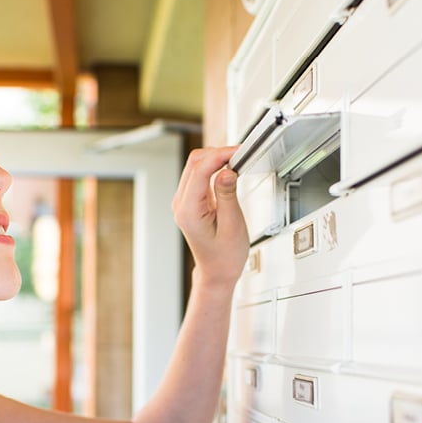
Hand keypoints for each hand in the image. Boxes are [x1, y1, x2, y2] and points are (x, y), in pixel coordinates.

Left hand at [171, 146, 248, 286]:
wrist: (217, 271)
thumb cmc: (225, 256)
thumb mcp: (232, 225)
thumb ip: (227, 196)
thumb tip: (226, 171)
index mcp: (188, 211)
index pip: (200, 170)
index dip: (220, 155)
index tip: (238, 151)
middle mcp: (181, 204)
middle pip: (194, 163)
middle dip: (217, 153)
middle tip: (240, 154)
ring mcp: (184, 201)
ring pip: (196, 166)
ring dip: (216, 159)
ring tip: (237, 160)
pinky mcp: (191, 201)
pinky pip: (199, 175)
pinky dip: (214, 167)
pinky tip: (228, 169)